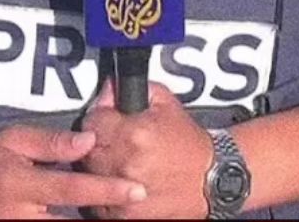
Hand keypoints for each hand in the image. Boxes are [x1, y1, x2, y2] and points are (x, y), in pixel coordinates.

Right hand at [0, 125, 147, 218]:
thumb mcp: (13, 141)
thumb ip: (52, 142)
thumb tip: (90, 138)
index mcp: (21, 184)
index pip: (73, 189)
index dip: (106, 190)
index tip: (136, 190)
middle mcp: (19, 216)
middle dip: (103, 218)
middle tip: (137, 207)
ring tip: (118, 216)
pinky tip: (89, 219)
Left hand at [81, 81, 213, 218]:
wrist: (212, 180)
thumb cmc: (189, 145)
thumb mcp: (166, 103)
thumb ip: (132, 89)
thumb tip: (108, 88)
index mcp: (134, 134)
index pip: (91, 122)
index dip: (99, 118)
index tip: (107, 121)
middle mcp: (127, 165)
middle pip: (87, 150)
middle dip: (99, 143)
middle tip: (117, 143)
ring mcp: (125, 194)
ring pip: (90, 176)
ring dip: (100, 168)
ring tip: (121, 163)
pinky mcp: (126, 215)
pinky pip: (99, 202)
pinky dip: (108, 193)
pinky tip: (125, 182)